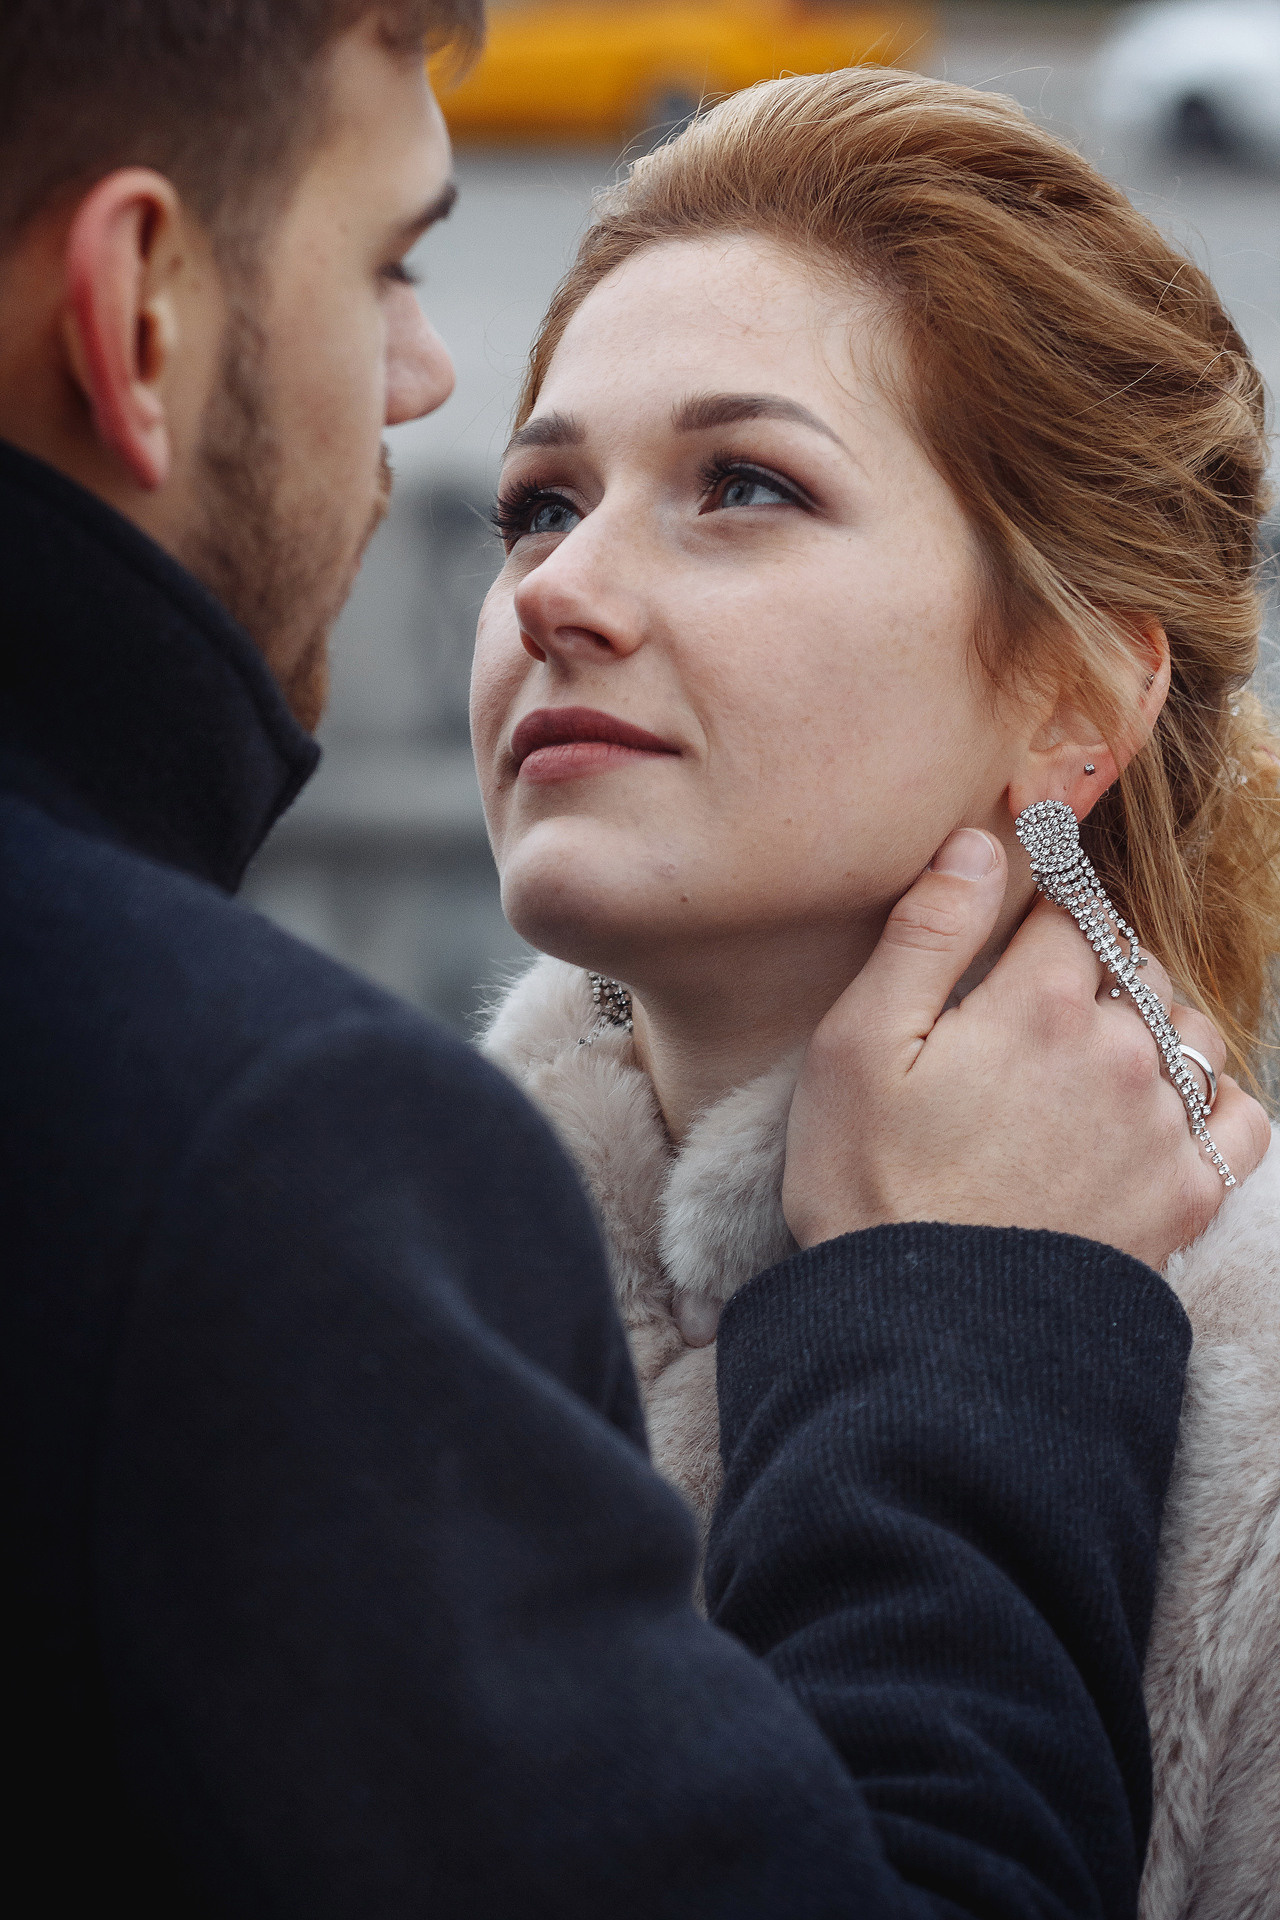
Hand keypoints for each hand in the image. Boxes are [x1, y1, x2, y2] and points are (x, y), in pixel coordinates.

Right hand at [782, 828, 1270, 1268]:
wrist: (928, 1336)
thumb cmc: (871, 1186)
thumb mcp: (857, 1045)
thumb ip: (925, 932)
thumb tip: (982, 843)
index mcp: (1038, 1005)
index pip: (1072, 909)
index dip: (1045, 903)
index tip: (1022, 920)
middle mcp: (1121, 1053)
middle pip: (1136, 965)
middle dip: (1095, 966)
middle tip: (1035, 1006)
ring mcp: (1164, 1125)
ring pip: (1190, 1030)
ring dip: (1152, 1025)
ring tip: (1092, 1059)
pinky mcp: (1188, 1194)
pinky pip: (1238, 1115)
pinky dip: (1211, 1097)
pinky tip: (1162, 1108)